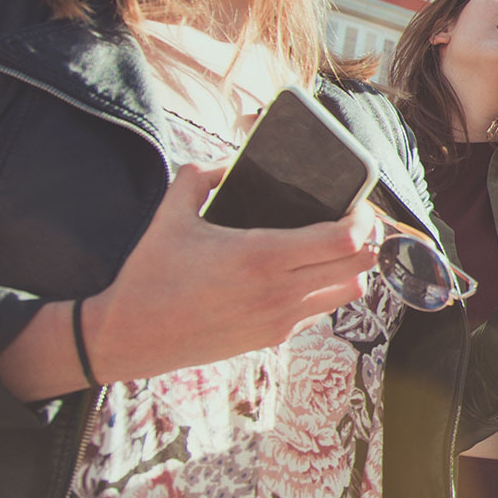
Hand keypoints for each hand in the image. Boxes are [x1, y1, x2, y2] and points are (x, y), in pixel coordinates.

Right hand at [84, 164, 380, 383]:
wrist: (129, 337)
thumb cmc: (150, 273)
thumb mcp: (170, 213)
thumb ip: (202, 174)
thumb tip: (233, 160)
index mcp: (261, 256)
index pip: (346, 239)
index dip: (364, 217)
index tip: (358, 202)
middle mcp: (279, 291)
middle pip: (361, 264)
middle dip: (368, 237)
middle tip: (355, 219)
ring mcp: (281, 319)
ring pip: (350, 290)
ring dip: (352, 266)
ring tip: (336, 246)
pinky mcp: (275, 337)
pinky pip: (323, 309)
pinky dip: (327, 288)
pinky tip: (310, 273)